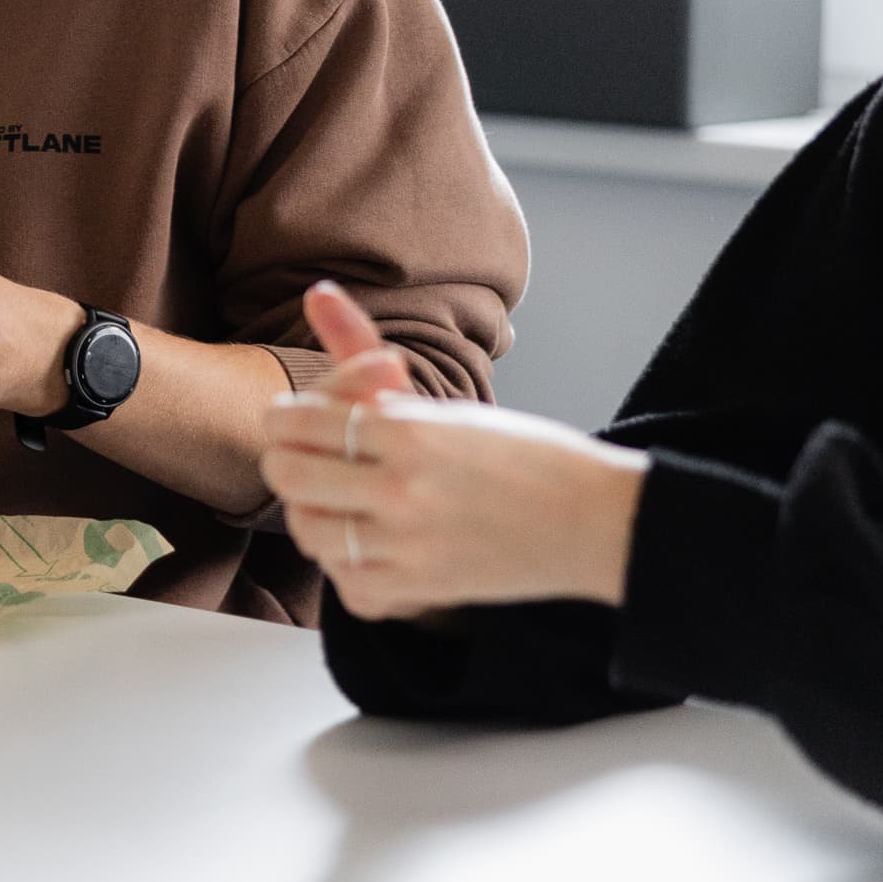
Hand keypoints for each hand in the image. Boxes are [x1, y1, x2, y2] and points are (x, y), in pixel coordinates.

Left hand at [261, 280, 645, 616]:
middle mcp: (404, 487)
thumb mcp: (442, 403)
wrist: (596, 520)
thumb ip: (364, 355)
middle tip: (311, 461)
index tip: (299, 422)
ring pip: (309, 531)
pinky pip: (346, 582)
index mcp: (410, 430)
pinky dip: (349, 565)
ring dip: (316, 515)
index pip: (298, 421)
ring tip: (343, 502)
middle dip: (290, 463)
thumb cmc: (520, 454)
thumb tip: (316, 293)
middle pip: (289, 475)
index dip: (286, 419)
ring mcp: (410, 544)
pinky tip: (372, 543)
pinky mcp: (422, 588)